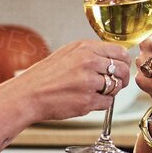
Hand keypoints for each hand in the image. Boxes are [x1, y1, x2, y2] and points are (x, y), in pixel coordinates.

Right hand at [10, 39, 129, 121]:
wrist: (28, 94)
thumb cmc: (45, 76)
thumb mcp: (68, 53)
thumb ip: (91, 53)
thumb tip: (114, 58)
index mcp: (85, 48)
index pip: (119, 51)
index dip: (124, 62)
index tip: (122, 68)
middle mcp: (89, 62)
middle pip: (122, 69)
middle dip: (122, 78)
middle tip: (117, 83)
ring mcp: (88, 82)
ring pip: (116, 87)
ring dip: (110, 92)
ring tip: (94, 92)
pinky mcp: (87, 101)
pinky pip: (107, 103)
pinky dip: (101, 103)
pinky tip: (87, 100)